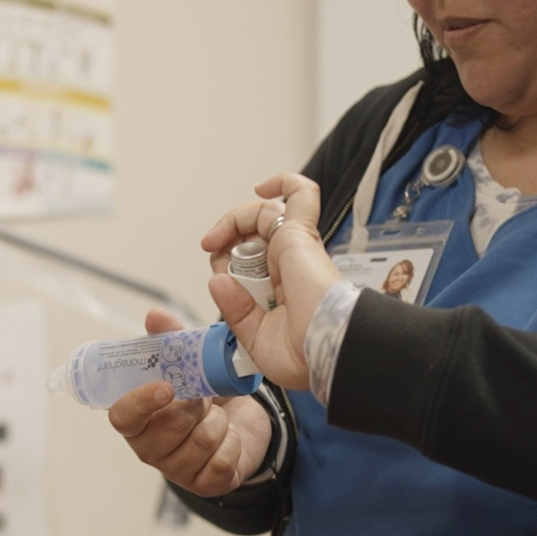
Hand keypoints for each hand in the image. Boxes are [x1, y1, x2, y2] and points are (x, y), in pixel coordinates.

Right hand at [107, 307, 272, 496]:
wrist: (241, 422)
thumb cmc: (203, 396)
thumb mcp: (189, 365)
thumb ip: (171, 341)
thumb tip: (155, 315)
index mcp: (137, 419)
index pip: (123, 417)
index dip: (141, 402)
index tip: (166, 386)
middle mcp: (150, 448)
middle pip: (169, 428)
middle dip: (195, 404)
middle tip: (204, 394)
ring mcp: (176, 469)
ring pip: (201, 442)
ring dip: (219, 421)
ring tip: (218, 414)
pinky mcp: (205, 484)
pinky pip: (222, 461)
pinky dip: (234, 442)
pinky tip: (230, 436)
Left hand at [201, 174, 342, 390]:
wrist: (322, 353)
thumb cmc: (302, 354)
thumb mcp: (253, 338)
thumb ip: (235, 310)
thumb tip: (216, 280)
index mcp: (282, 288)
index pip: (250, 260)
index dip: (227, 261)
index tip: (218, 278)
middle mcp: (290, 264)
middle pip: (253, 233)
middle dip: (226, 240)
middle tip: (214, 253)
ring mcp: (296, 246)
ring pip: (265, 213)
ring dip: (234, 221)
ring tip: (216, 239)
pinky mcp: (301, 234)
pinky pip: (301, 194)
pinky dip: (284, 182)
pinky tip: (261, 188)